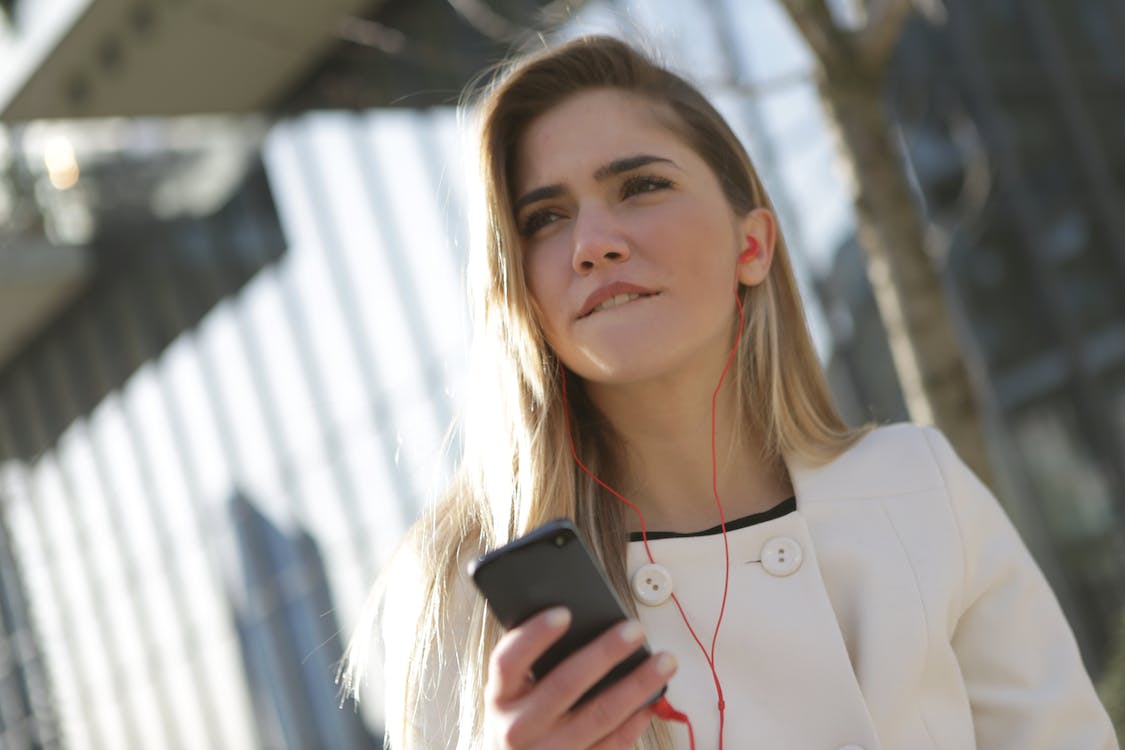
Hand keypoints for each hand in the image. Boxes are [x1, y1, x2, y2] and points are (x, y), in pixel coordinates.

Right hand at [483, 607, 677, 748]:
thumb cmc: (519, 716)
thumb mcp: (512, 690)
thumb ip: (535, 661)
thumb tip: (585, 622)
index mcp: (500, 696)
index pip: (509, 661)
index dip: (535, 636)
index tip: (564, 612)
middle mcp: (518, 728)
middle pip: (564, 685)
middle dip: (604, 654)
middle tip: (634, 630)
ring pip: (598, 716)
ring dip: (636, 686)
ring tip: (663, 662)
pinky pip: (612, 745)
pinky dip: (636, 721)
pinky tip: (653, 701)